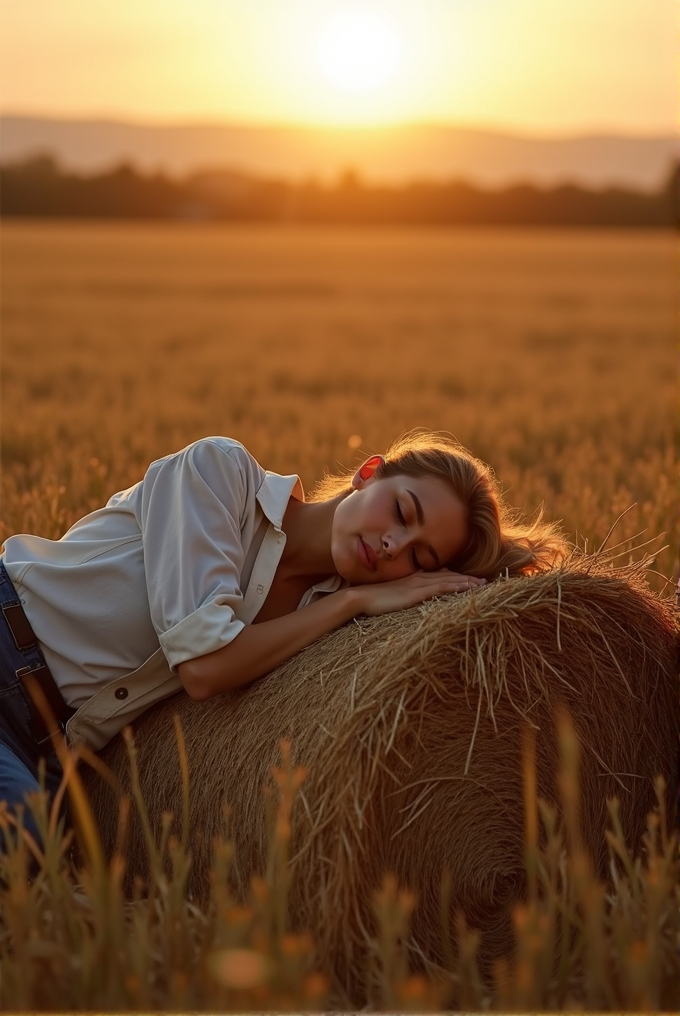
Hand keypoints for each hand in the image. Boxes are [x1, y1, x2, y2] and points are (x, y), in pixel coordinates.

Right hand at [351, 570, 486, 617]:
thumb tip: (413, 598)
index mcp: (413, 579)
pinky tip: (467, 588)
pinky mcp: (416, 593)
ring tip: (482, 584)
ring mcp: (418, 584)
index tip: (470, 581)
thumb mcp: (393, 597)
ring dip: (466, 582)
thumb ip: (405, 596)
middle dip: (466, 578)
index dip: (456, 578)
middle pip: (448, 576)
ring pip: (448, 580)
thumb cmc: (374, 601)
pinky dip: (455, 586)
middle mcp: (418, 578)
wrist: (361, 599)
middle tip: (484, 581)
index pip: (440, 576)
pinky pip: (441, 588)